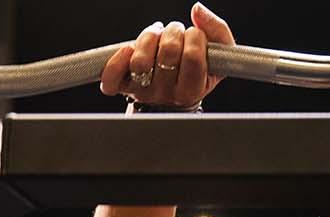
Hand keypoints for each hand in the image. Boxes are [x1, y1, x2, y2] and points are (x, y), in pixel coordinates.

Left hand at [100, 2, 234, 107]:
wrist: (174, 95)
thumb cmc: (197, 70)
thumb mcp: (217, 55)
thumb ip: (217, 30)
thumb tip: (197, 9)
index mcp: (193, 90)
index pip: (193, 58)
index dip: (195, 37)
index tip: (195, 35)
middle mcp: (168, 95)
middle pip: (168, 53)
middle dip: (173, 32)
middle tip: (176, 34)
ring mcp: (144, 92)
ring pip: (141, 60)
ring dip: (149, 37)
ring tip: (157, 37)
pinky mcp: (124, 87)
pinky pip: (113, 77)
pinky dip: (118, 59)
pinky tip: (129, 49)